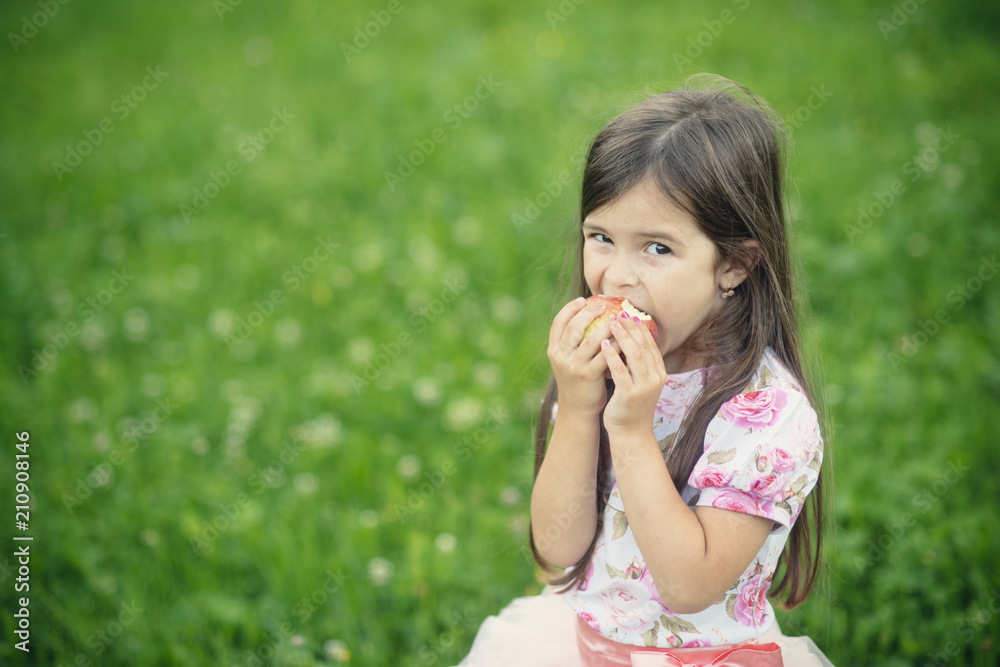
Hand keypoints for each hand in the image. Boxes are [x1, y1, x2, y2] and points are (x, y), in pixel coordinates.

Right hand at [547, 297, 618, 416]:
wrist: (577, 408)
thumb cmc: (577, 379)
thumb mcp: (567, 360)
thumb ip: (573, 343)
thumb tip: (589, 315)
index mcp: (553, 350)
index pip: (558, 322)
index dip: (569, 309)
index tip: (583, 300)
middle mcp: (560, 356)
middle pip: (573, 327)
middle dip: (588, 313)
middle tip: (603, 305)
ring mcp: (573, 366)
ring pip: (590, 340)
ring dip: (605, 327)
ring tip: (617, 319)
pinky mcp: (588, 376)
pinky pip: (604, 356)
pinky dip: (615, 345)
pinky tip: (624, 339)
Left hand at [600, 316, 666, 436]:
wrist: (631, 433)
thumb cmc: (631, 405)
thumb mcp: (640, 383)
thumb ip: (638, 364)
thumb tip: (629, 341)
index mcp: (658, 373)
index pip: (651, 345)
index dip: (640, 328)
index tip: (629, 315)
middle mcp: (655, 378)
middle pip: (644, 346)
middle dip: (631, 328)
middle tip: (618, 313)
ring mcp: (644, 387)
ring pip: (634, 355)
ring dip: (622, 337)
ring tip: (610, 324)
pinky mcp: (630, 394)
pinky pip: (620, 371)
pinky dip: (612, 355)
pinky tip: (602, 345)